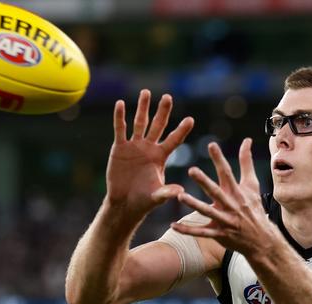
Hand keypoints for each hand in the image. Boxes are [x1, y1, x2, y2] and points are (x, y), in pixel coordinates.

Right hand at [106, 90, 193, 215]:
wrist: (124, 202)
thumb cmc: (144, 200)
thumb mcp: (157, 196)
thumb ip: (167, 192)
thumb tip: (181, 191)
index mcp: (161, 156)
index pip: (174, 140)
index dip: (181, 130)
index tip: (191, 119)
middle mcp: (149, 148)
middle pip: (158, 125)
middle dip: (163, 111)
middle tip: (168, 97)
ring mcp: (134, 146)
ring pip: (140, 123)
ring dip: (143, 108)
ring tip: (146, 92)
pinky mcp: (119, 148)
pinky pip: (120, 129)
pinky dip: (120, 117)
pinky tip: (120, 104)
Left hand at [172, 139, 282, 256]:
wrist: (261, 239)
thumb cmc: (253, 207)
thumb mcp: (252, 184)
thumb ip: (246, 162)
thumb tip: (247, 140)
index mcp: (237, 192)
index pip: (227, 172)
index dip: (219, 159)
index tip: (211, 145)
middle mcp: (230, 205)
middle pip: (215, 191)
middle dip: (204, 181)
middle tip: (192, 170)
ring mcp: (224, 220)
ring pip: (207, 211)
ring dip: (194, 204)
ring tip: (180, 196)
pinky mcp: (218, 234)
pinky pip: (201, 232)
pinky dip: (187, 230)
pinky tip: (173, 225)